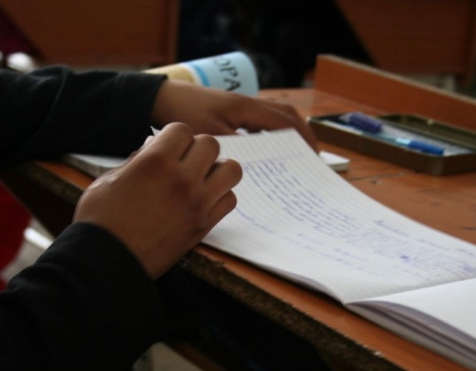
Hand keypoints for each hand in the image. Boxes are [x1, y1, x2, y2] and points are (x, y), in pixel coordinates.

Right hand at [73, 122, 241, 278]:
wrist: (108, 262)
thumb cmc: (101, 221)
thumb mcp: (108, 180)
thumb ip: (135, 160)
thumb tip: (150, 149)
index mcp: (155, 161)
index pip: (183, 129)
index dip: (173, 136)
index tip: (166, 147)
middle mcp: (182, 179)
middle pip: (211, 144)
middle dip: (196, 148)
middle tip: (183, 161)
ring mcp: (197, 203)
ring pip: (231, 170)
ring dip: (217, 169)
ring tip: (199, 178)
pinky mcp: (204, 225)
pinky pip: (229, 200)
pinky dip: (220, 195)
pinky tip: (202, 199)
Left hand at [150, 79, 316, 145]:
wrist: (160, 99)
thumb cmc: (184, 114)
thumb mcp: (210, 135)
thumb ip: (234, 149)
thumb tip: (255, 167)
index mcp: (248, 108)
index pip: (287, 122)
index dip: (304, 138)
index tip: (314, 156)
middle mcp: (247, 104)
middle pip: (286, 116)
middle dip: (302, 134)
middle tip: (311, 155)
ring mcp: (239, 107)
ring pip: (273, 117)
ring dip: (287, 133)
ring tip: (293, 154)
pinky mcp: (229, 112)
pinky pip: (258, 122)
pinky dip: (269, 134)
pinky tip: (264, 150)